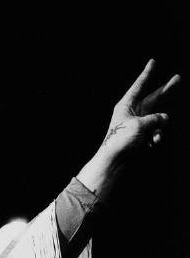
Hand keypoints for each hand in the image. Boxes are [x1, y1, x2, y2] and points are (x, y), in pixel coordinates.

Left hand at [78, 60, 180, 196]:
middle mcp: (132, 112)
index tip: (152, 61)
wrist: (115, 162)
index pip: (139, 85)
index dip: (147, 73)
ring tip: (153, 136)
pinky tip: (151, 144)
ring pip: (158, 118)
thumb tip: (166, 118)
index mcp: (126, 105)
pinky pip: (156, 132)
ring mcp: (138, 124)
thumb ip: (156, 118)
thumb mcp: (140, 124)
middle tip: (178, 78)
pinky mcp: (142, 136)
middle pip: (153, 97)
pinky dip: (156, 138)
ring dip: (160, 127)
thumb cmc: (122, 140)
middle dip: (166, 90)